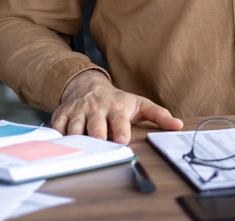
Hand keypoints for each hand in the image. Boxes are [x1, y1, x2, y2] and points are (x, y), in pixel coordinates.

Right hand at [52, 70, 183, 144]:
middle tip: (99, 146)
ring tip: (78, 149)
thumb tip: (178, 125)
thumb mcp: (140, 105)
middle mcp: (97, 109)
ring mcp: (78, 111)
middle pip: (95, 125)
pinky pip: (57, 126)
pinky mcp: (62, 114)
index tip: (122, 140)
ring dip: (76, 137)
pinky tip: (57, 143)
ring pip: (75, 126)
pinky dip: (56, 135)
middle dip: (97, 136)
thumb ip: (159, 115)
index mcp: (117, 107)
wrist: (89, 86)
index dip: (121, 130)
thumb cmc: (118, 100)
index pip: (119, 120)